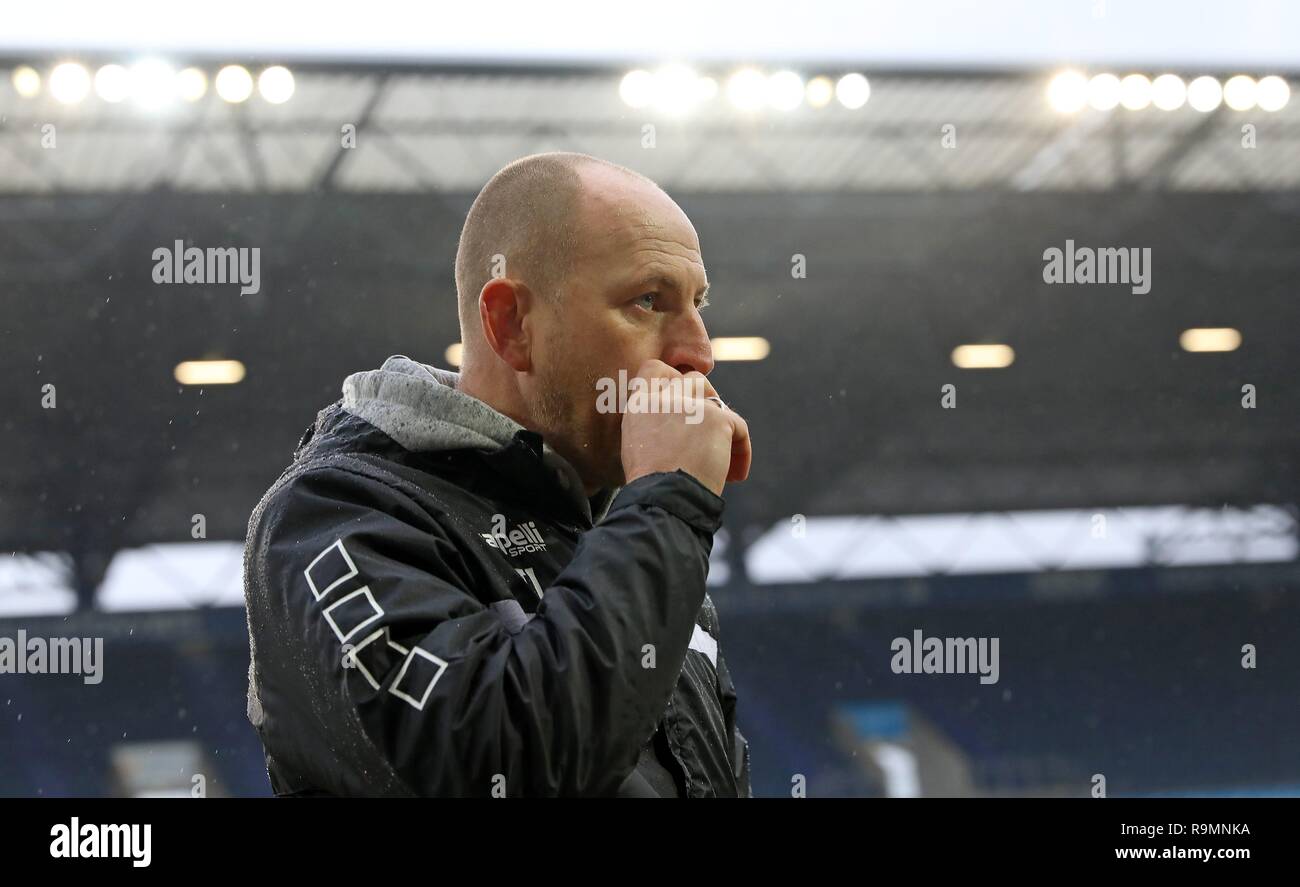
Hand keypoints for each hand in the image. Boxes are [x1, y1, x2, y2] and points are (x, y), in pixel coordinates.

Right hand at [619, 359, 751, 495]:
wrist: (665, 500)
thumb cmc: (651, 486)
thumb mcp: (638, 446)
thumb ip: (653, 423)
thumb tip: (676, 423)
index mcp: (639, 404)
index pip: (655, 369)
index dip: (672, 380)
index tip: (680, 403)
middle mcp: (663, 398)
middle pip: (692, 379)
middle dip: (704, 400)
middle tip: (707, 432)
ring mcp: (691, 405)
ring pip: (715, 399)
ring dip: (721, 424)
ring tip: (722, 457)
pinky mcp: (717, 419)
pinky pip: (739, 428)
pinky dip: (741, 452)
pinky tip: (734, 476)